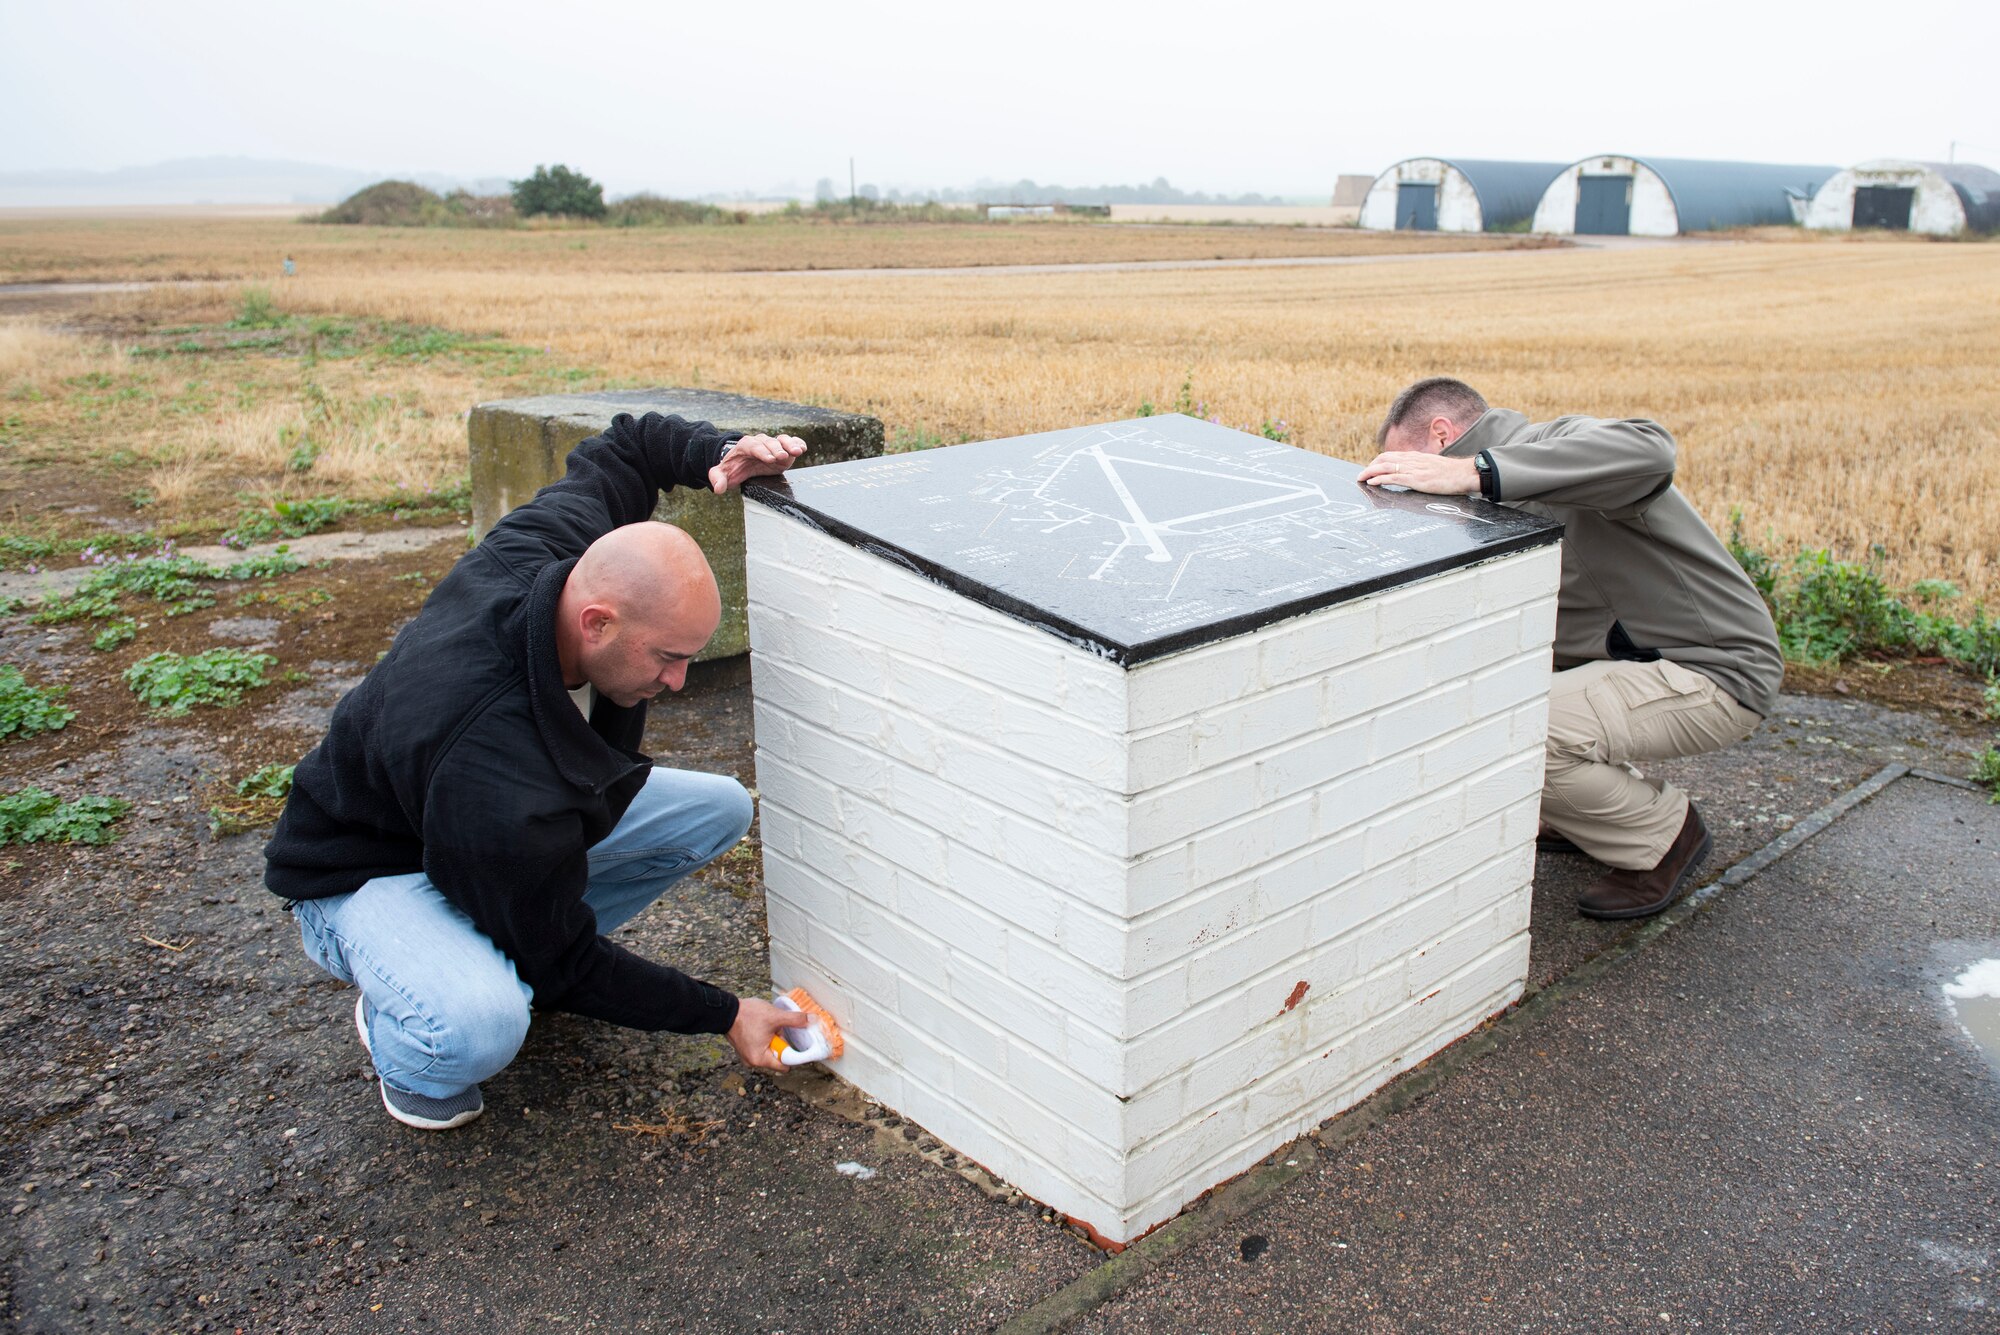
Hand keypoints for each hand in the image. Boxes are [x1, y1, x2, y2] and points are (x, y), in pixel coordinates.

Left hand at [709, 434, 807, 493]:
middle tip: (782, 457)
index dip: (762, 452)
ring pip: (782, 440)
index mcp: (746, 446)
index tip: (770, 459)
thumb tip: (718, 488)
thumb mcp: (723, 473)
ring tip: (797, 452)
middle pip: (769, 443)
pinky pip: (791, 442)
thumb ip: (718, 479)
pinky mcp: (784, 448)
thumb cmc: (733, 468)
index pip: (754, 446)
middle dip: (776, 449)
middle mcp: (761, 443)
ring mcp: (773, 445)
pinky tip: (802, 448)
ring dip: (790, 444)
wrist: (743, 462)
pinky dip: (797, 443)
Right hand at [725, 997, 805, 1070]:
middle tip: (781, 1031)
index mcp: (760, 1059)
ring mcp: (748, 1056)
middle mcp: (753, 1062)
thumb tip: (811, 1021)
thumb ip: (795, 1020)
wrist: (726, 1010)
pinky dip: (766, 1040)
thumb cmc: (747, 1015)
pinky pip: (762, 1048)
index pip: (785, 1066)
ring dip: (774, 1041)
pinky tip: (765, 1028)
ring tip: (771, 1028)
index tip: (801, 1045)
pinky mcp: (745, 1049)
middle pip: (778, 1059)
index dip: (795, 1055)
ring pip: (770, 1052)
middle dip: (783, 1045)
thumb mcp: (775, 1017)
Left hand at [1356, 451, 1478, 495]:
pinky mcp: (1416, 480)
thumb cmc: (1452, 472)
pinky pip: (1393, 478)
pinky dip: (1380, 479)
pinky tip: (1372, 483)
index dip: (1377, 462)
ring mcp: (1413, 469)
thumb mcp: (1432, 466)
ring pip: (1385, 467)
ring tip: (1360, 479)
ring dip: (1369, 472)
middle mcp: (1412, 460)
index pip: (1390, 455)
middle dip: (1369, 466)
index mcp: (1415, 457)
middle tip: (1361, 475)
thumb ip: (1421, 467)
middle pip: (1384, 458)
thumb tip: (1413, 473)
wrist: (1465, 473)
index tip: (1370, 469)